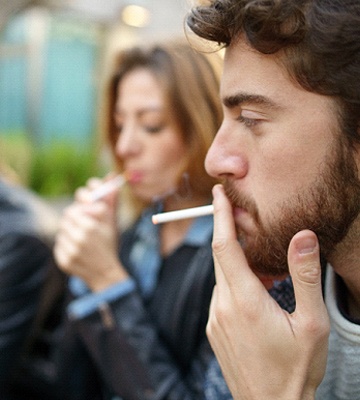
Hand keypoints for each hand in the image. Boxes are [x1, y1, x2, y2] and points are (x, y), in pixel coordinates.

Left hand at [54, 177, 127, 291]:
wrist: (105, 273)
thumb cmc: (109, 244)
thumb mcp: (112, 222)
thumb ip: (110, 199)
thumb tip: (111, 176)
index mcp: (92, 226)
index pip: (73, 209)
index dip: (78, 208)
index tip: (83, 208)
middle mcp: (80, 238)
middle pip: (66, 218)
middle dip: (74, 219)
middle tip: (82, 224)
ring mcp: (71, 250)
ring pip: (62, 231)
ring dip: (69, 231)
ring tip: (81, 238)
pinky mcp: (63, 261)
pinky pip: (59, 244)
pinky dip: (66, 245)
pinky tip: (77, 250)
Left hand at [207, 184, 329, 399]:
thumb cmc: (295, 368)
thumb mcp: (311, 322)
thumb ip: (305, 276)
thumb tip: (303, 236)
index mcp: (245, 300)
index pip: (224, 246)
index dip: (219, 216)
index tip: (217, 194)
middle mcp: (223, 306)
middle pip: (220, 256)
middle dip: (228, 232)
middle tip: (244, 217)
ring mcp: (215, 318)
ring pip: (221, 275)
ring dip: (237, 262)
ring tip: (265, 268)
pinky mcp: (214, 328)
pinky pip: (221, 293)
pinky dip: (234, 281)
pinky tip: (256, 291)